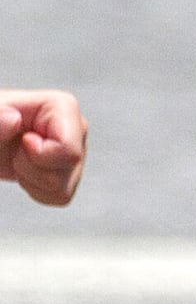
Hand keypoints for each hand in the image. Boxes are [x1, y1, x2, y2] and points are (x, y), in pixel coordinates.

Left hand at [3, 88, 87, 205]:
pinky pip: (61, 196)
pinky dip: (36, 191)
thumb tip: (12, 118)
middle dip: (33, 169)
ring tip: (18, 160)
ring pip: (65, 186)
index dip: (39, 155)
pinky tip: (24, 171)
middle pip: (69, 167)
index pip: (69, 149)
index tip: (21, 140)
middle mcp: (74, 127)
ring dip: (31, 180)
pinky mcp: (68, 169)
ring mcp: (73, 149)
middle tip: (15, 151)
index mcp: (61, 107)